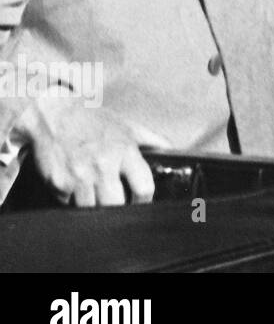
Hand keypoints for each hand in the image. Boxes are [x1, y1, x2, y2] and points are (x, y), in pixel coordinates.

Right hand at [11, 98, 154, 206]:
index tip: (141, 204)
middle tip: (116, 206)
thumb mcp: (126, 126)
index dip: (145, 201)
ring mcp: (79, 176)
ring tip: (94, 196)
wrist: (52, 114)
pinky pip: (68, 205)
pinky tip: (74, 188)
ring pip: (92, 209)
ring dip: (94, 207)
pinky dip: (72, 201)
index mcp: (124, 151)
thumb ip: (150, 139)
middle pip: (117, 205)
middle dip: (118, 210)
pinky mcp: (58, 184)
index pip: (143, 188)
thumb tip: (171, 149)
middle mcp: (103, 165)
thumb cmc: (92, 120)